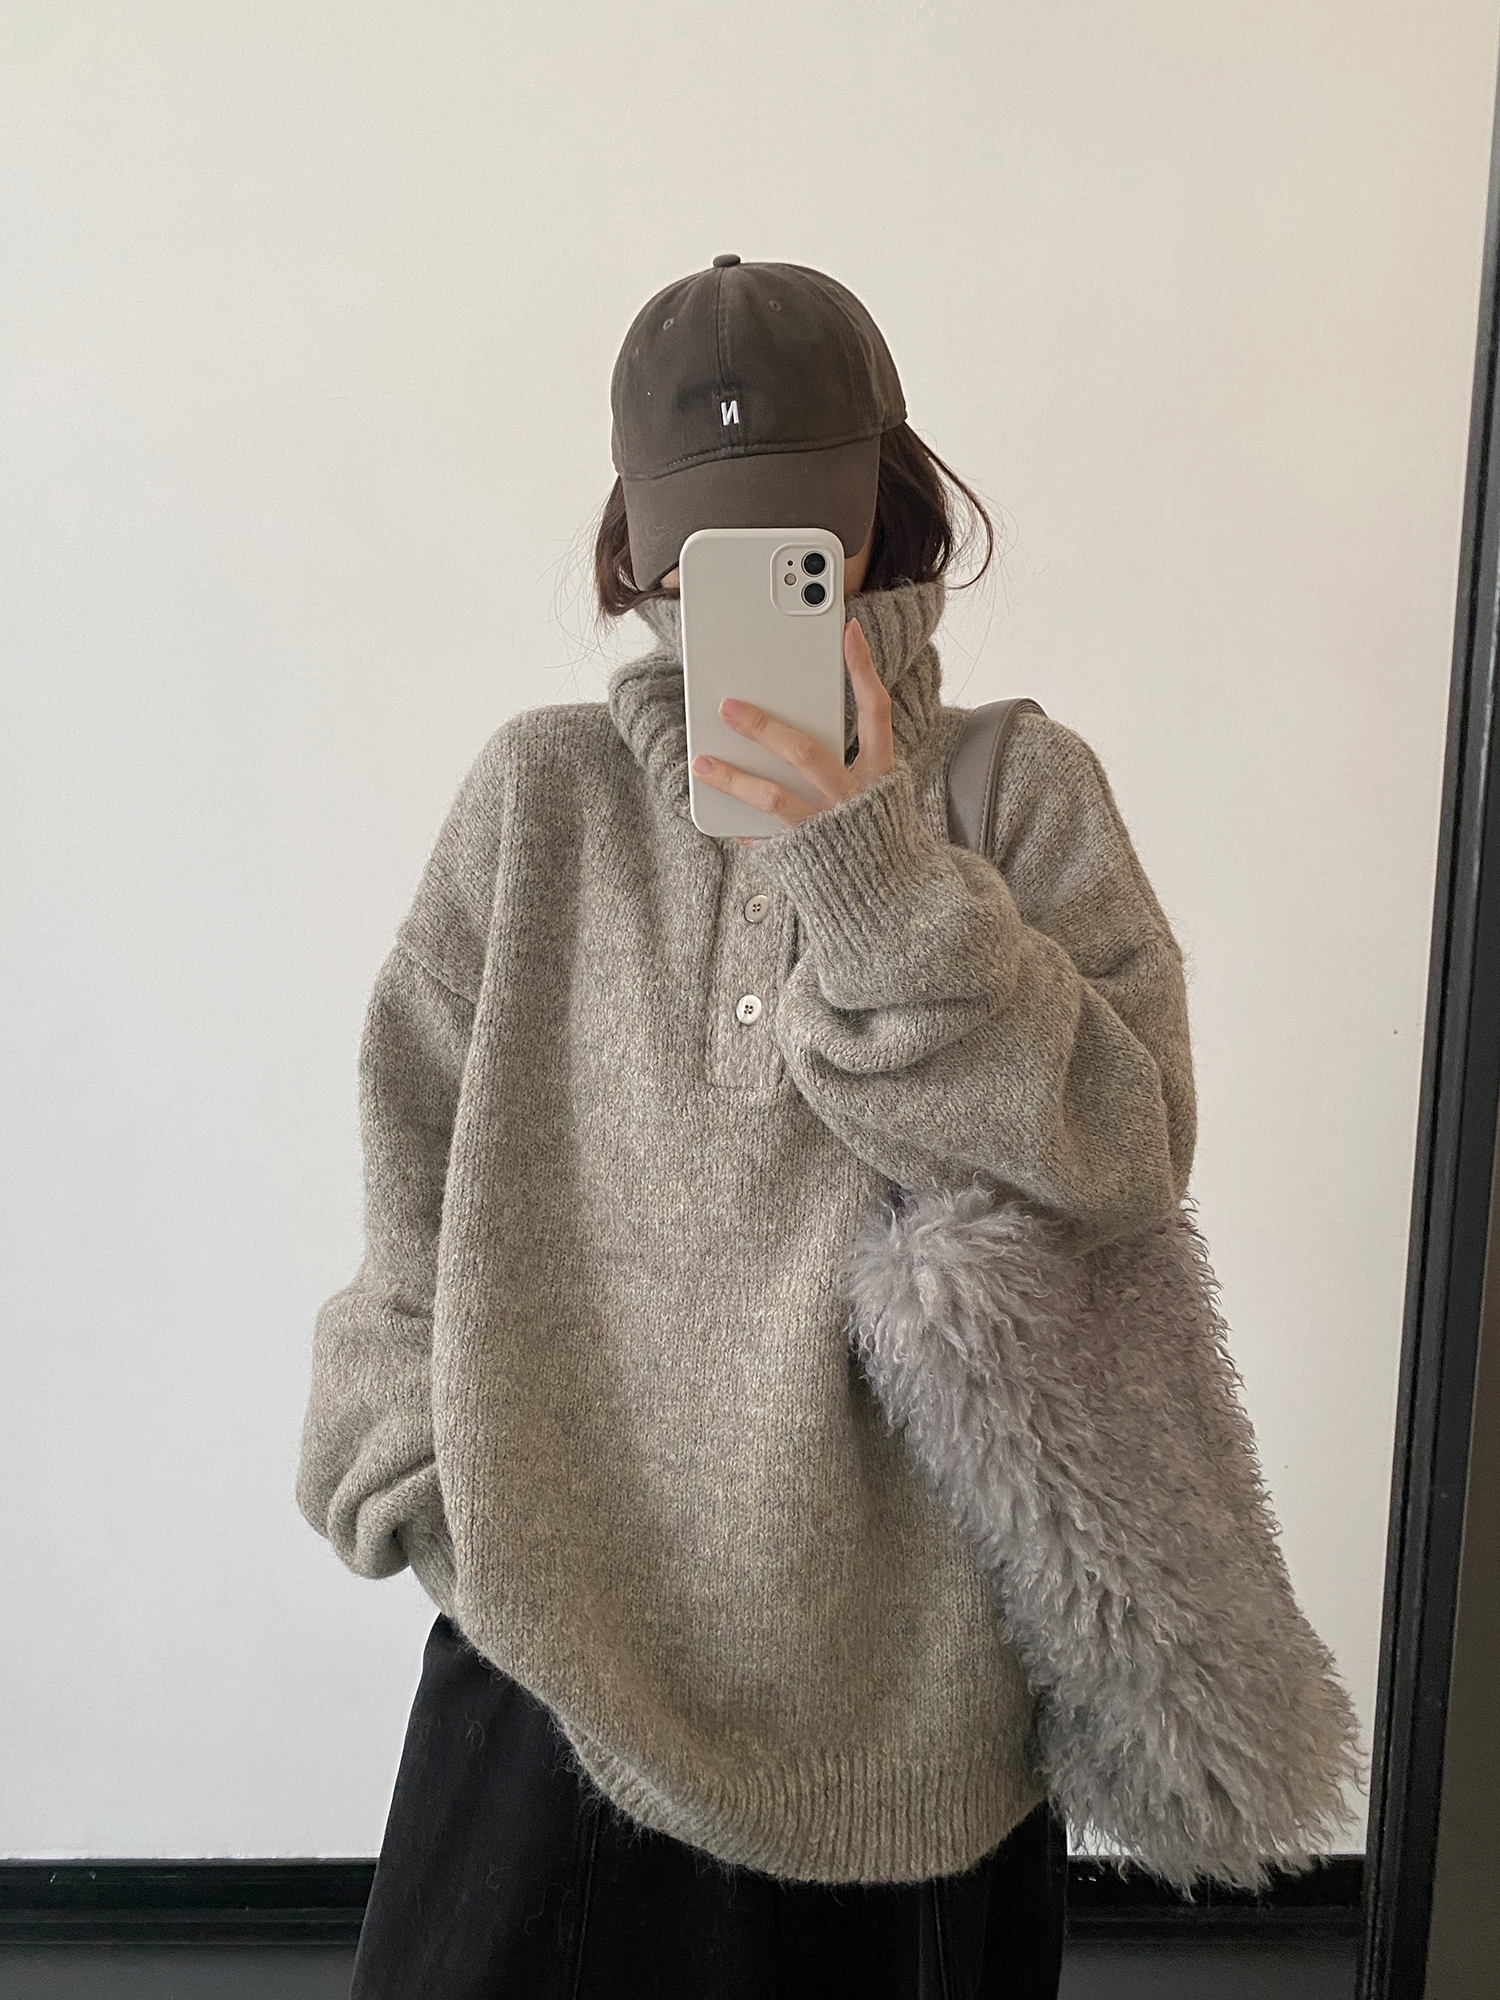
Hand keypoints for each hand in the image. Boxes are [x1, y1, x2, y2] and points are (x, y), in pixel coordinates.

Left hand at [689, 618, 893, 847]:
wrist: (890, 901)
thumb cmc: (873, 833)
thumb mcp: (875, 791)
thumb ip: (845, 757)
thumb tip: (793, 717)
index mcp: (880, 774)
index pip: (875, 713)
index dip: (863, 670)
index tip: (847, 631)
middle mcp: (854, 800)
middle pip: (805, 752)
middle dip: (762, 726)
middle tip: (727, 705)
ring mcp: (828, 830)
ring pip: (775, 798)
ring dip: (733, 778)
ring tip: (701, 763)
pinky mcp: (805, 857)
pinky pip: (764, 838)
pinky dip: (740, 825)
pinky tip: (716, 812)